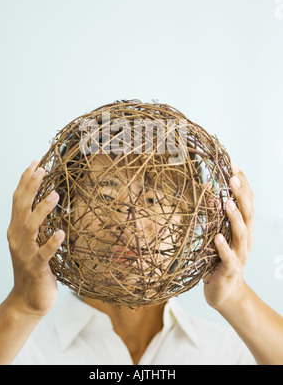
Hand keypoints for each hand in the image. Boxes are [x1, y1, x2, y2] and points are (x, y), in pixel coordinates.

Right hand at [7, 160, 64, 318]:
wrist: (28, 300)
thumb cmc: (35, 267)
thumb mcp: (33, 241)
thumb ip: (36, 222)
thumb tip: (50, 198)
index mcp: (16, 229)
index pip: (18, 200)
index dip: (25, 180)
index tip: (35, 162)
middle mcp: (17, 238)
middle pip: (21, 208)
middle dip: (30, 187)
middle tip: (42, 169)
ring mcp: (25, 254)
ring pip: (30, 227)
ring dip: (41, 210)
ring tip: (55, 195)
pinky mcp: (36, 269)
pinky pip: (43, 254)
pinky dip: (51, 243)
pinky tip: (61, 233)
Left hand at [203, 164, 254, 310]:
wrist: (225, 292)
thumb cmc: (220, 259)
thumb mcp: (218, 233)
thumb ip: (216, 216)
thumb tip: (208, 193)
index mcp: (244, 227)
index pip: (247, 201)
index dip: (243, 183)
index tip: (234, 165)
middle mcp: (246, 238)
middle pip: (248, 212)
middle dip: (241, 194)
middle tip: (233, 177)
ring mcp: (240, 254)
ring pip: (241, 232)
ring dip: (234, 217)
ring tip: (227, 202)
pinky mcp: (231, 269)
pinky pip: (228, 257)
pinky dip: (223, 246)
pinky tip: (217, 237)